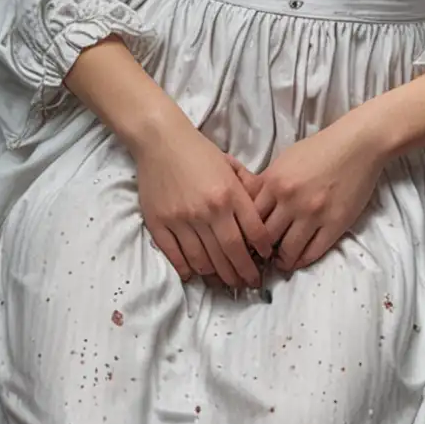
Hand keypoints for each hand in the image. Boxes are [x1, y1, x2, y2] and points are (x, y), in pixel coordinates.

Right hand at [132, 120, 273, 287]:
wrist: (161, 140)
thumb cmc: (199, 152)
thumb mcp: (230, 165)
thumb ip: (248, 189)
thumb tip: (264, 214)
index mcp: (230, 194)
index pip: (254, 233)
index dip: (262, 252)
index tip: (265, 261)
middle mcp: (209, 210)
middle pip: (232, 253)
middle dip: (244, 273)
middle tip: (249, 283)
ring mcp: (182, 220)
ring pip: (205, 260)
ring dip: (218, 275)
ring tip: (227, 281)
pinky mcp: (160, 224)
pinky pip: (176, 256)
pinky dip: (188, 269)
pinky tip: (197, 274)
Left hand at [240, 114, 385, 271]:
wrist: (358, 144)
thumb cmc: (320, 148)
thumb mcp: (285, 159)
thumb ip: (267, 182)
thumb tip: (252, 206)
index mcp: (274, 181)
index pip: (250, 217)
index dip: (248, 231)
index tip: (250, 239)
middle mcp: (290, 200)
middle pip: (265, 237)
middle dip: (262, 248)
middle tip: (264, 254)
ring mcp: (313, 214)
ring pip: (287, 250)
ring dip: (282, 259)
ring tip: (281, 261)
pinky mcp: (335, 224)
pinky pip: (313, 252)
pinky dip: (302, 260)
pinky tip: (299, 259)